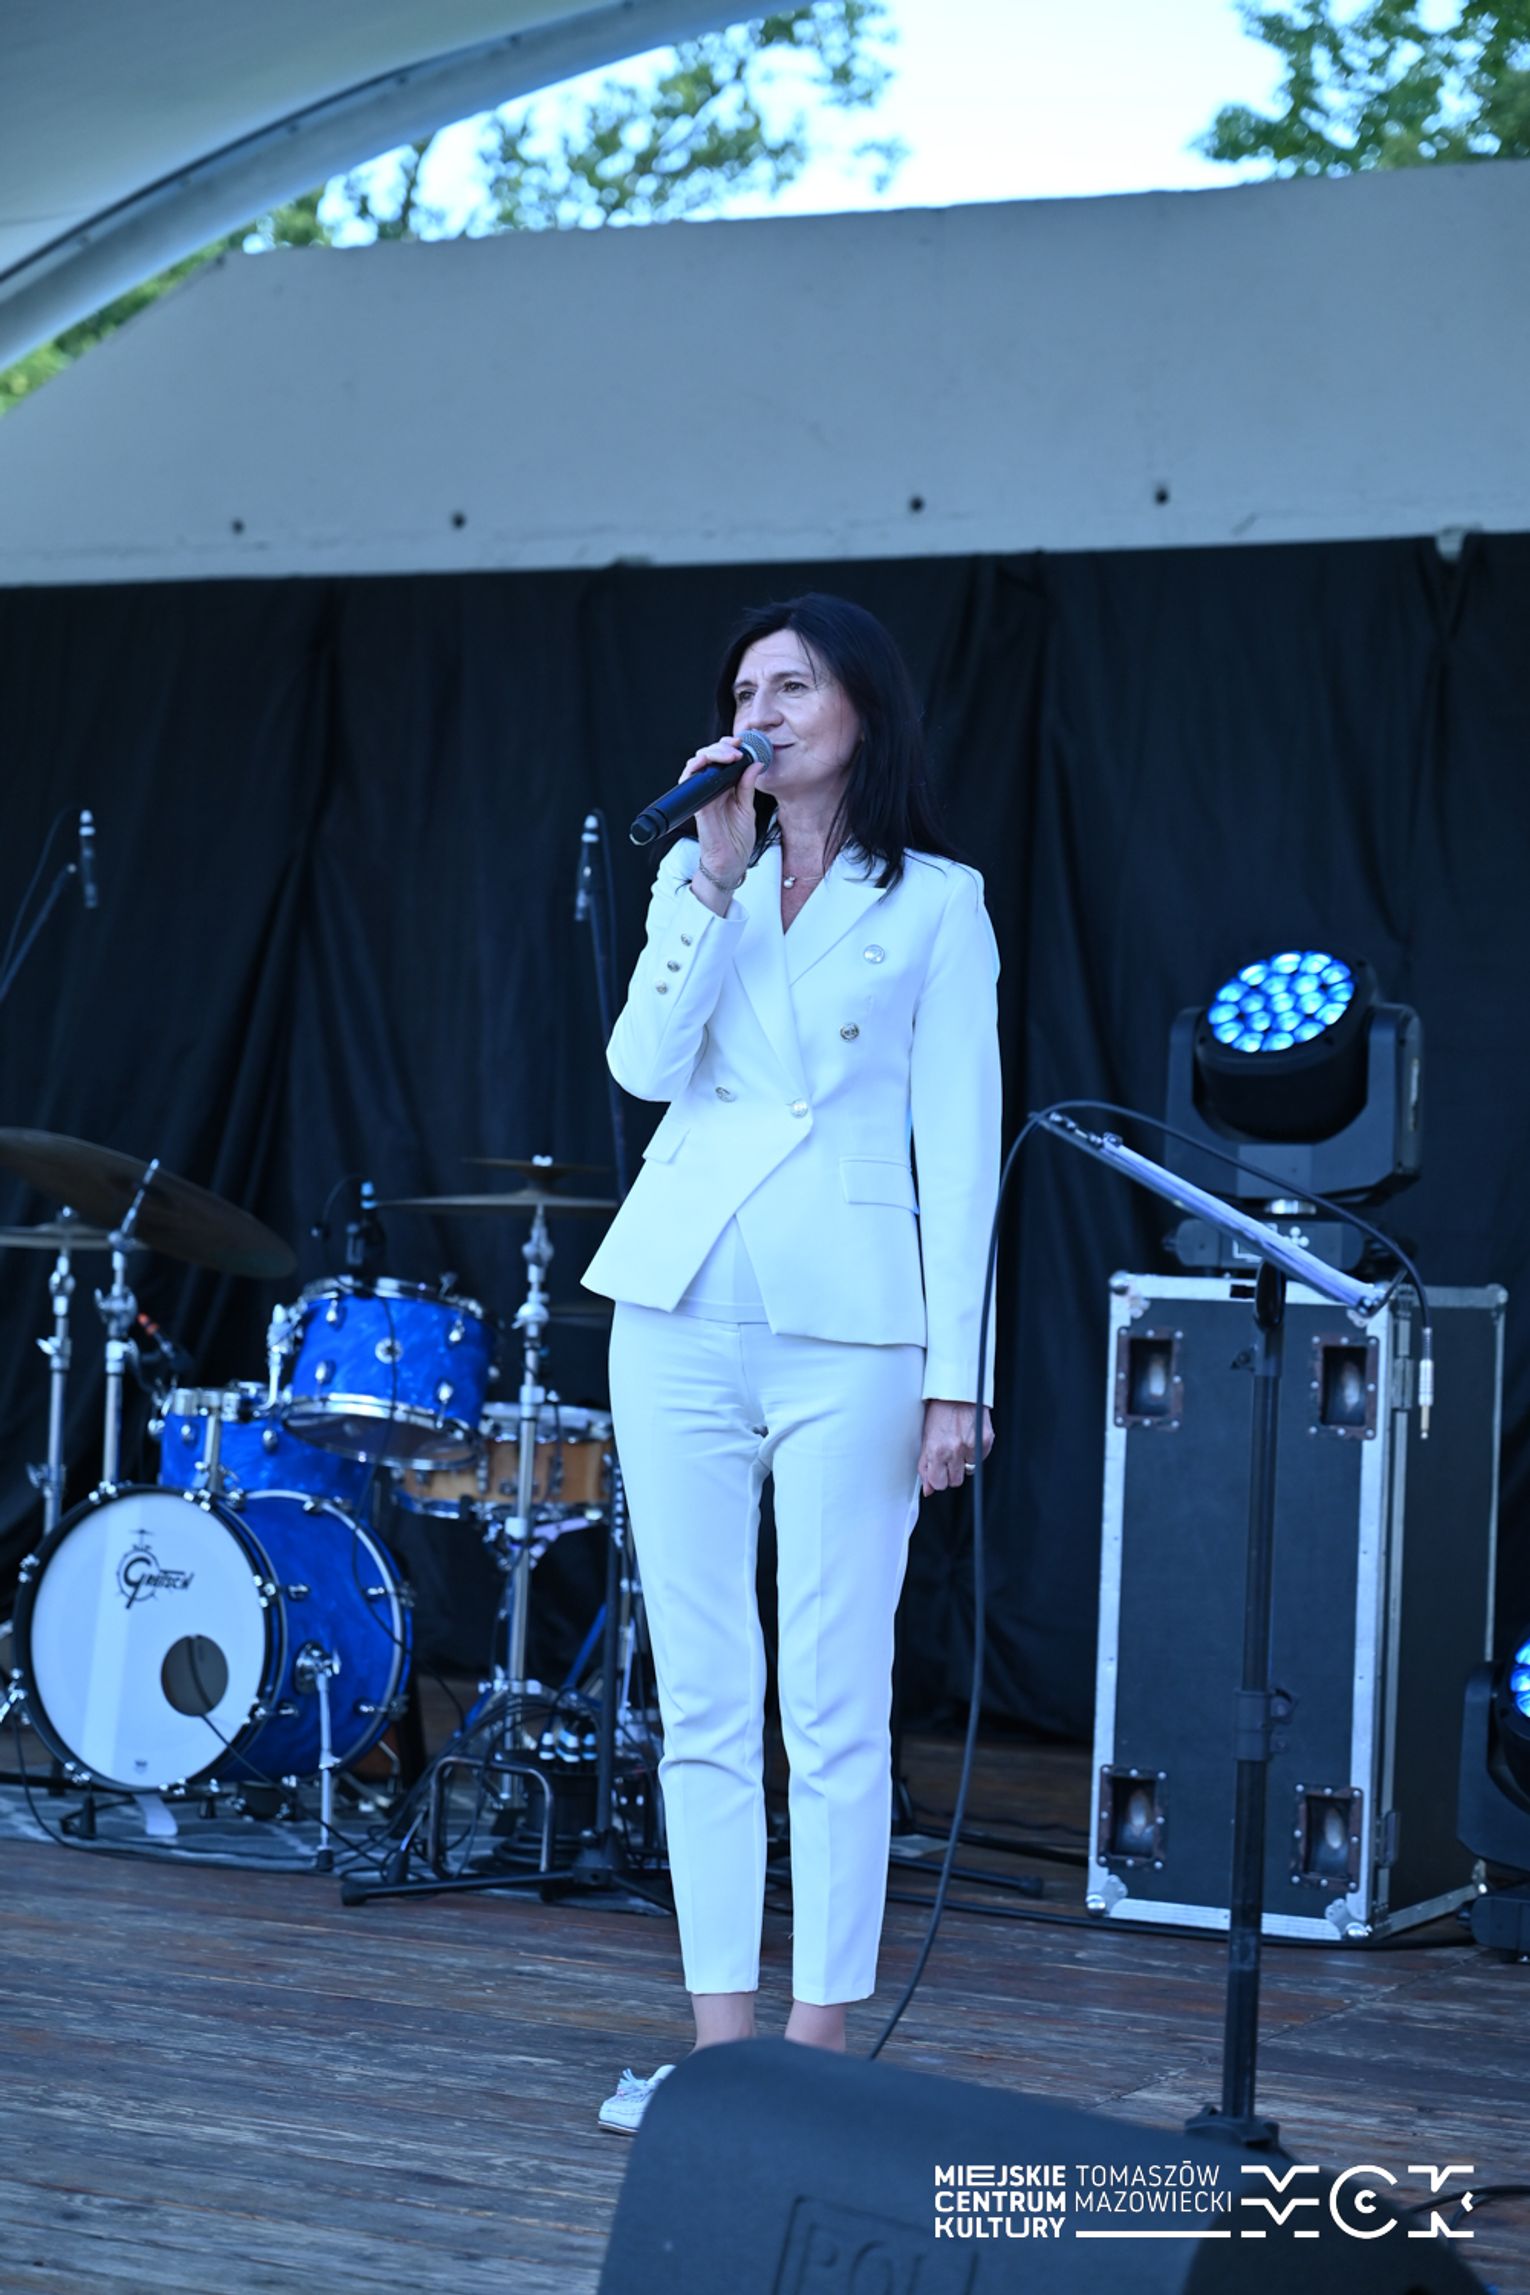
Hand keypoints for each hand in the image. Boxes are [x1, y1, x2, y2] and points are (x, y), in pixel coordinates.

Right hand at [679, 739, 768, 885]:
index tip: (742, 743)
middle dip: (720, 747)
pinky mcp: (696, 803)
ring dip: (710, 753)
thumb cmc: (738, 839)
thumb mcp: (747, 807)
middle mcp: (712, 788)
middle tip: (736, 748)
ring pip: (697, 764)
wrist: (731, 861)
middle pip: (708, 757)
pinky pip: (688, 780)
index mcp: (725, 787)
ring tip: (728, 754)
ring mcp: (702, 795)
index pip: (722, 759)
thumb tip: (756, 764)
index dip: (729, 747)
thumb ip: (748, 785)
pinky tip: (707, 762)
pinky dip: (695, 767)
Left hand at [918, 1399, 993, 1496]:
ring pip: (968, 1471)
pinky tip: (969, 1440)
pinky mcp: (986, 1441)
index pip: (937, 1483)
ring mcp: (972, 1446)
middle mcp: (954, 1450)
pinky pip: (980, 1459)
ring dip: (963, 1463)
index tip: (937, 1472)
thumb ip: (925, 1465)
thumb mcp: (926, 1437)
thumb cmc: (940, 1410)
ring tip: (958, 1446)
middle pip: (955, 1481)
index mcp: (936, 1449)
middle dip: (951, 1473)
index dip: (937, 1479)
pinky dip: (975, 1453)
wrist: (959, 1392)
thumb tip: (927, 1489)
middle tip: (948, 1458)